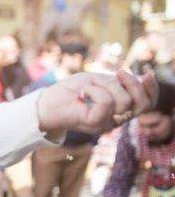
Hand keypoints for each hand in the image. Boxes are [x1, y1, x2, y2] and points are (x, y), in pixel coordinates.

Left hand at [37, 71, 157, 137]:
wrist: (45, 104)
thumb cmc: (70, 92)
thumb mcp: (100, 81)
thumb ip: (120, 82)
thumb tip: (145, 77)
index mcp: (118, 111)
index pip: (146, 105)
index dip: (152, 90)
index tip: (148, 74)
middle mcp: (114, 120)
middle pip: (142, 105)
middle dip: (135, 85)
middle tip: (118, 73)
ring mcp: (105, 123)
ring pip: (124, 101)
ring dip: (107, 85)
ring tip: (89, 87)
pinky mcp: (94, 123)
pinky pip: (107, 102)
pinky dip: (95, 91)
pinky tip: (83, 93)